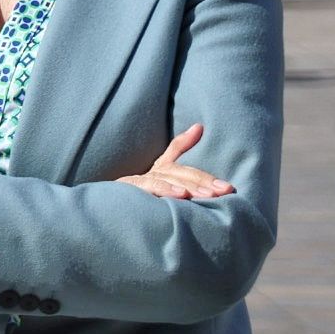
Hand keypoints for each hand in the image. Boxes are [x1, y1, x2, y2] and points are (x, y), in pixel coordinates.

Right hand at [115, 123, 233, 199]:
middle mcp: (151, 173)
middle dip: (204, 182)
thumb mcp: (161, 174)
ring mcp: (138, 181)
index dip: (206, 177)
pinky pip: (147, 187)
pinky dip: (164, 190)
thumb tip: (200, 125)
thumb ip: (179, 148)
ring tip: (207, 195)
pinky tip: (181, 197)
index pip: (186, 170)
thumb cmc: (136, 193)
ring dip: (188, 187)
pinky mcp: (127, 188)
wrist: (105, 208)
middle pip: (180, 174)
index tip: (228, 188)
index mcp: (161, 171)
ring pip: (167, 180)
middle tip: (224, 191)